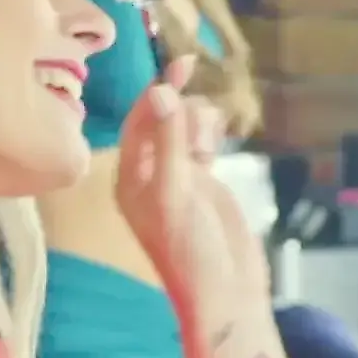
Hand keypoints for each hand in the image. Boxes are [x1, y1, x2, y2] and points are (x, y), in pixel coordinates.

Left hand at [115, 56, 271, 310]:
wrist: (227, 293)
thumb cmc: (191, 250)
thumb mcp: (176, 193)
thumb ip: (169, 143)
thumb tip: (161, 91)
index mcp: (130, 180)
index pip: (137, 124)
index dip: (154, 92)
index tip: (178, 64)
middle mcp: (149, 176)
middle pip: (158, 122)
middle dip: (175, 101)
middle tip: (194, 76)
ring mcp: (178, 179)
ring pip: (182, 131)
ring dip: (194, 117)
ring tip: (211, 126)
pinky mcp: (204, 185)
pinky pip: (201, 146)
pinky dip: (208, 132)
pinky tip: (218, 130)